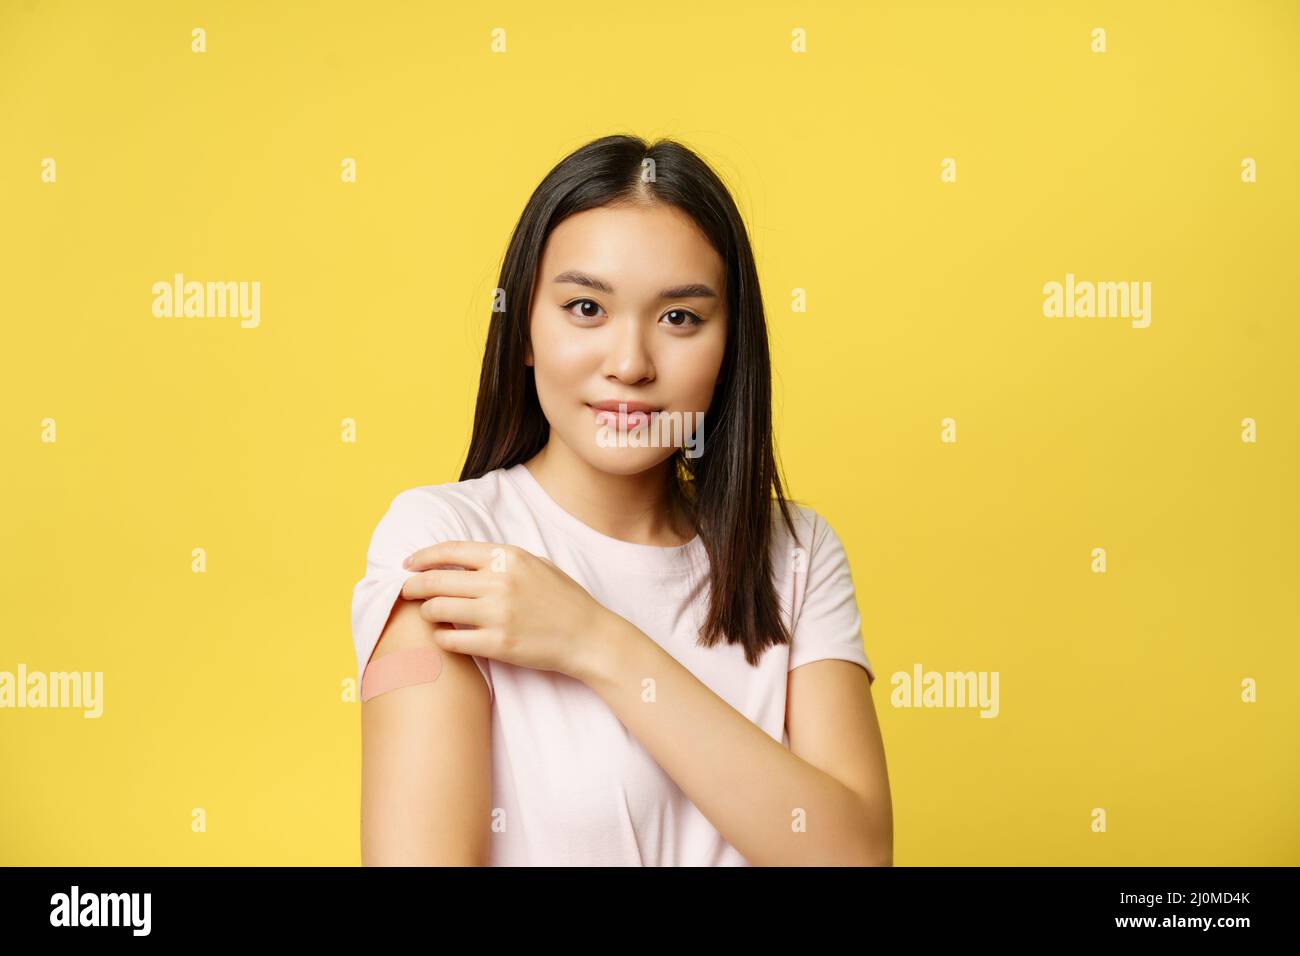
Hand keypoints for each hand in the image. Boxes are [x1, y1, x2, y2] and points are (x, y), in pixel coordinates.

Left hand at [399, 540, 619, 680]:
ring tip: (431, 614)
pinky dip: (442, 637)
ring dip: (428, 612)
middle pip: (436, 581)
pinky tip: (447, 636)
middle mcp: (500, 582)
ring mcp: (498, 614)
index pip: (450, 551)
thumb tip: (456, 559)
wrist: (588, 636)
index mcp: (508, 557)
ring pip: (437, 610)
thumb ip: (497, 559)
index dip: (422, 557)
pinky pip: (451, 640)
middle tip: (406, 592)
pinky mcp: (498, 645)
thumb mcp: (534, 564)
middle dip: (413, 586)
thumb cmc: (562, 599)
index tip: (408, 564)